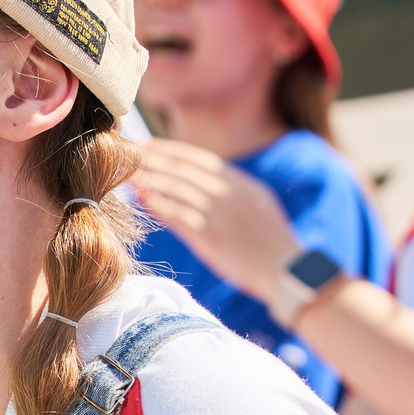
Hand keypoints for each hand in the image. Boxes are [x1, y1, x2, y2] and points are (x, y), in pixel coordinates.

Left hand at [128, 139, 300, 301]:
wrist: (287, 269)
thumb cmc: (271, 240)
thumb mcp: (257, 202)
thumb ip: (231, 187)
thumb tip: (202, 179)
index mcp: (238, 180)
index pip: (195, 157)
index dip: (167, 149)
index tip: (145, 145)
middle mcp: (227, 191)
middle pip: (180, 169)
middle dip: (150, 160)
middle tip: (126, 155)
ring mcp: (218, 212)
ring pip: (175, 188)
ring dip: (148, 179)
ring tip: (126, 175)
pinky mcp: (211, 235)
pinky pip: (178, 215)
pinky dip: (158, 204)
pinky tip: (142, 199)